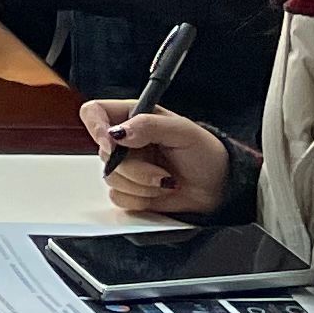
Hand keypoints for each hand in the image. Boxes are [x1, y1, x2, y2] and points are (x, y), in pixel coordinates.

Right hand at [78, 100, 232, 214]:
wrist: (219, 188)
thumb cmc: (206, 154)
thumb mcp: (183, 131)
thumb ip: (148, 125)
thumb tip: (117, 133)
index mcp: (133, 117)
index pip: (94, 113)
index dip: (95, 127)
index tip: (112, 145)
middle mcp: (125, 142)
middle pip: (103, 154)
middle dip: (134, 169)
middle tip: (162, 174)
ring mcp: (126, 167)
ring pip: (111, 179)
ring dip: (141, 186)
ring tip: (166, 182)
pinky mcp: (130, 191)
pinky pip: (118, 198)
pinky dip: (140, 200)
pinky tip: (159, 193)